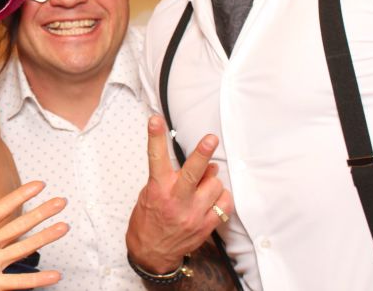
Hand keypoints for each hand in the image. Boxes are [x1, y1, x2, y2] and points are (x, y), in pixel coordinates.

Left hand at [0, 181, 68, 290]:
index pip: (1, 209)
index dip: (20, 197)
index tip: (38, 185)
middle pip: (19, 226)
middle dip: (41, 213)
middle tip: (61, 201)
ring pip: (23, 248)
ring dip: (45, 238)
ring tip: (64, 227)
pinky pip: (18, 281)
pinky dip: (37, 279)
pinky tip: (56, 275)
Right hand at [126, 115, 233, 273]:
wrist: (151, 253)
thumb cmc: (148, 220)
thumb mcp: (149, 194)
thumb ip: (170, 178)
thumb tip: (199, 165)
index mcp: (158, 190)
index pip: (156, 158)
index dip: (155, 137)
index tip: (156, 120)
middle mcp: (176, 201)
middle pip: (193, 172)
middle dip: (202, 153)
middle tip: (211, 138)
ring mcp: (193, 214)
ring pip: (214, 185)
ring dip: (211, 180)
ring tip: (204, 183)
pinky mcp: (206, 226)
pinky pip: (224, 203)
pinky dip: (221, 196)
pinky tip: (213, 197)